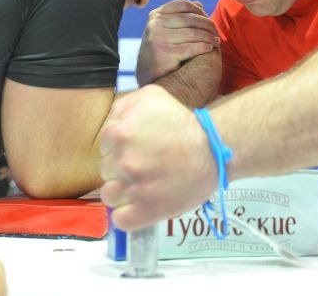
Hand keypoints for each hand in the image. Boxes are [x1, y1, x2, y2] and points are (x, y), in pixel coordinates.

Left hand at [99, 85, 216, 230]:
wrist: (213, 150)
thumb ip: (122, 107)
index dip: (119, 148)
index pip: (104, 147)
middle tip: (145, 165)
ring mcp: (134, 189)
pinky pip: (120, 220)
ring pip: (110, 196)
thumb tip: (110, 123)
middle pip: (106, 171)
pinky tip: (142, 204)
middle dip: (121, 169)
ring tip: (144, 185)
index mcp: (119, 134)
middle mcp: (123, 161)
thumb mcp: (151, 97)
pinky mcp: (145, 212)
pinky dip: (128, 215)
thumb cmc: (183, 124)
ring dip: (123, 192)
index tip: (136, 150)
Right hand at [136, 0, 219, 85]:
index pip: (183, 4)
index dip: (199, 10)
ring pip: (193, 33)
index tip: (208, 19)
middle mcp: (155, 24)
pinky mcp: (164, 53)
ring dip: (209, 37)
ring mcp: (158, 38)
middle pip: (190, 18)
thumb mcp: (166, 31)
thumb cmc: (162, 52)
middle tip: (216, 32)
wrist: (150, 78)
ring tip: (216, 42)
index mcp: (155, 15)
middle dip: (208, 25)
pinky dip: (204, 47)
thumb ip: (181, 17)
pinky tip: (209, 48)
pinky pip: (192, 47)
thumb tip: (199, 4)